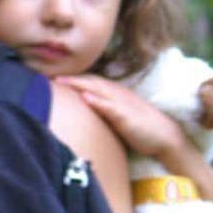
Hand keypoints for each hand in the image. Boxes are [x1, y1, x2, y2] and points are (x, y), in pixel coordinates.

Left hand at [58, 73, 190, 161]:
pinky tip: (85, 97)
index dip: (72, 79)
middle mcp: (116, 94)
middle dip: (70, 78)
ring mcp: (121, 104)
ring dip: (78, 84)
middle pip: (90, 82)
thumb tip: (84, 110)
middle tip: (48, 76)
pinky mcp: (126, 116)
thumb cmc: (140, 128)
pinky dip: (97, 101)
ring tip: (60, 81)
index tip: (53, 78)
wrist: (164, 136)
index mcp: (114, 93)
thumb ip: (102, 111)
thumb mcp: (117, 116)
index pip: (90, 82)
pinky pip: (110, 106)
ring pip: (97, 89)